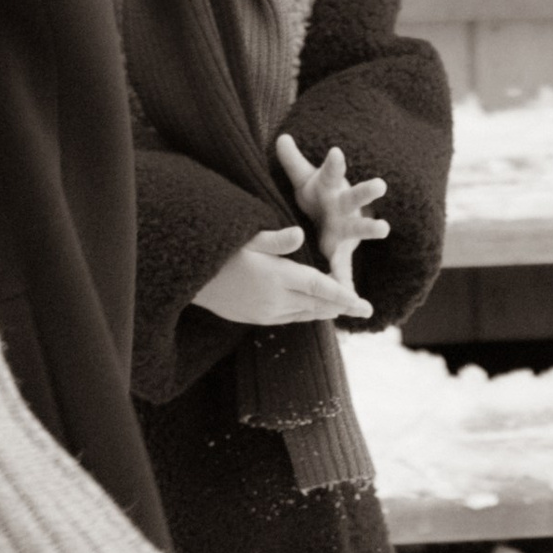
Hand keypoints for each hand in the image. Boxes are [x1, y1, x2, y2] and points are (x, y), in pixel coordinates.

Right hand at [192, 222, 370, 329]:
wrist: (187, 278)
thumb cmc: (217, 250)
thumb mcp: (244, 237)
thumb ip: (275, 238)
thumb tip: (300, 233)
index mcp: (276, 277)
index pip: (320, 288)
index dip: (345, 296)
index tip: (365, 305)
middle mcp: (274, 300)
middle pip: (317, 305)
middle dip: (342, 307)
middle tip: (364, 309)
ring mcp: (264, 312)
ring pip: (304, 314)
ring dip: (324, 311)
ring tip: (342, 308)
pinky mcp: (254, 318)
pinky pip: (288, 319)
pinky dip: (305, 314)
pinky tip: (311, 310)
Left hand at [276, 135, 389, 302]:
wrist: (332, 220)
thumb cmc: (317, 197)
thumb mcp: (303, 180)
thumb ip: (293, 162)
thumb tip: (281, 137)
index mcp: (330, 189)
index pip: (331, 173)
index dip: (333, 163)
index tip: (335, 151)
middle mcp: (344, 207)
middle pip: (355, 196)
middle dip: (366, 191)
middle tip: (380, 183)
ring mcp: (347, 230)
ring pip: (359, 227)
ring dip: (371, 227)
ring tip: (383, 227)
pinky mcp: (342, 252)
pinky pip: (344, 269)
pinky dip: (347, 282)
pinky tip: (352, 297)